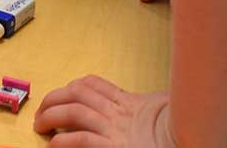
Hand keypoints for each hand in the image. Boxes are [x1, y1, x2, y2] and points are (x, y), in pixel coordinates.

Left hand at [33, 76, 174, 147]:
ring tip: (39, 125)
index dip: (72, 86)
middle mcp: (119, 113)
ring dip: (51, 116)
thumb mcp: (166, 111)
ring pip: (74, 111)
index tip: (63, 94)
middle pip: (77, 93)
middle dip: (54, 98)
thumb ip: (152, 105)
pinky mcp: (111, 147)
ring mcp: (115, 130)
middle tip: (42, 111)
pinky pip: (80, 139)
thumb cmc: (180, 132)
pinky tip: (53, 143)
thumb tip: (152, 104)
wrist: (186, 141)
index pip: (94, 84)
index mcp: (131, 103)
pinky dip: (62, 140)